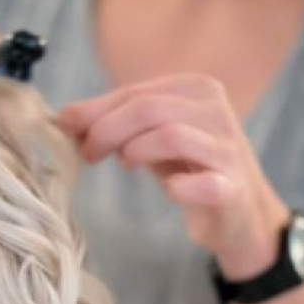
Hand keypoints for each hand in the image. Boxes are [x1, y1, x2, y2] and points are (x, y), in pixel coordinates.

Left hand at [56, 74, 291, 279]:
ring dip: (136, 151)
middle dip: (107, 130)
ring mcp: (228, 149)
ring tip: (127, 164)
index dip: (95, 110)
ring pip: (171, 135)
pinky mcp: (235, 188)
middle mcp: (216, 111)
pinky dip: (178, 188)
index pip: (135, 93)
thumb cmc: (189, 167)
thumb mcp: (150, 137)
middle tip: (88, 153)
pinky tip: (170, 190)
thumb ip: (114, 123)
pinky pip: (202, 184)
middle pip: (148, 109)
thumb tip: (65, 118)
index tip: (65, 127)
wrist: (239, 213)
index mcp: (196, 89)